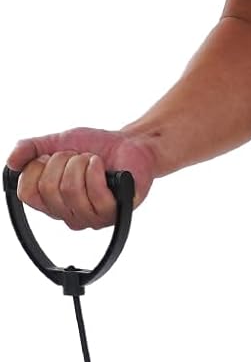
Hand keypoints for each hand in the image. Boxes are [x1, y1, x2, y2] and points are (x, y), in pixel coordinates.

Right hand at [5, 128, 157, 228]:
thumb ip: (30, 150)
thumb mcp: (55, 143)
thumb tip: (10, 163)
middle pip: (49, 189)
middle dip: (61, 161)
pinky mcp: (115, 214)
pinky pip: (95, 192)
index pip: (27, 194)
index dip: (36, 168)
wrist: (129, 144)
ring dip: (80, 164)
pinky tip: (103, 167)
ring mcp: (93, 218)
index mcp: (53, 203)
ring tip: (92, 161)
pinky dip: (96, 169)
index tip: (50, 157)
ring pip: (70, 190)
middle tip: (76, 157)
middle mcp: (71, 215)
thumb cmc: (94, 147)